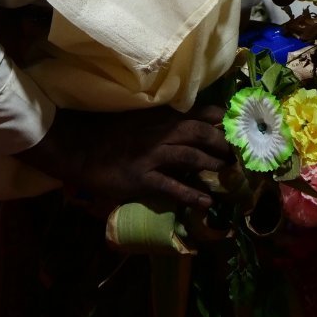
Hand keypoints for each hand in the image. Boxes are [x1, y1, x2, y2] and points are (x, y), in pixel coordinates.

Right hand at [14, 104, 231, 211]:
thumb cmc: (108, 132)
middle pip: (201, 133)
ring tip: (228, 175)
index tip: (238, 129)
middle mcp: (160, 132)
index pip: (200, 113)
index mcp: (160, 116)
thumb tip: (190, 124)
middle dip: (223, 144)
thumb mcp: (138, 118)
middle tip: (237, 156)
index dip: (222, 121)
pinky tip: (206, 203)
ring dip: (213, 165)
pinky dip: (192, 195)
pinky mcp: (141, 177)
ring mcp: (151, 154)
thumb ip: (163, 120)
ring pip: (191, 156)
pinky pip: (172, 186)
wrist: (78, 148)